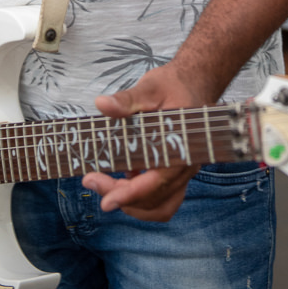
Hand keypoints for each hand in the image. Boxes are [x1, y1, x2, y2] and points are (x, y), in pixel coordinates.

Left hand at [81, 63, 210, 221]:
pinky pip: (164, 198)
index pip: (155, 183)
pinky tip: (125, 177)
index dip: (128, 195)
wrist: (195, 83)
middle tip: (92, 180)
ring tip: (107, 185)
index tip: (106, 203)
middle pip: (153, 198)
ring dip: (133, 203)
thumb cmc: (175, 85)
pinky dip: (142, 197)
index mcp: (181, 148)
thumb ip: (127, 99)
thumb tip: (102, 104)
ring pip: (160, 205)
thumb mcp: (150, 87)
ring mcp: (183, 171)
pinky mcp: (177, 171)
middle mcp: (186, 166)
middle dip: (121, 196)